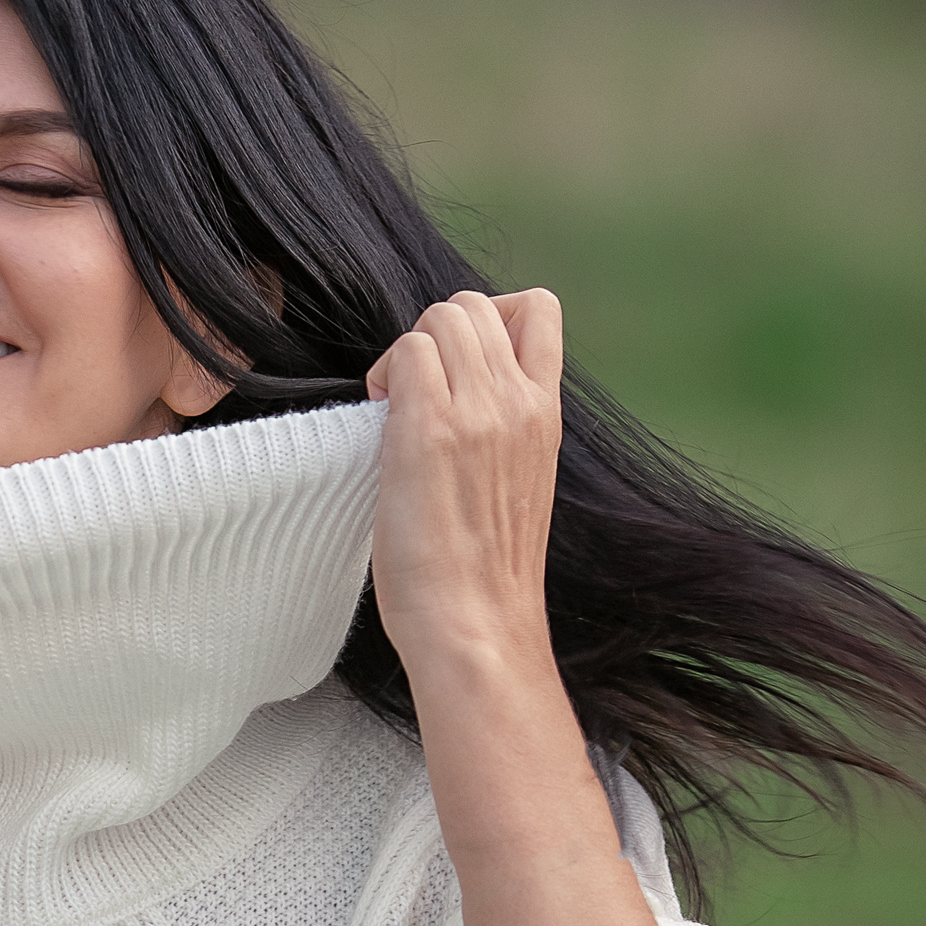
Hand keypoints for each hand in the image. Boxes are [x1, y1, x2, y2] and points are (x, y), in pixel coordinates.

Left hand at [364, 289, 564, 666]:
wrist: (476, 623)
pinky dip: (383, 373)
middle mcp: (519, 402)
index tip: (456, 367)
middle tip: (412, 389)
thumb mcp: (518, 479)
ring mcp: (477, 413)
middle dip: (433, 330)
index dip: (485, 316)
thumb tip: (459, 392)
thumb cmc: (483, 569)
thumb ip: (502, 425)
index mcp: (546, 412)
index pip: (537, 309)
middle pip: (473, 303)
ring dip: (405, 348)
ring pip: (439, 317)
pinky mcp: (429, 432)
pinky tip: (379, 420)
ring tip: (394, 403)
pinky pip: (405, 352)